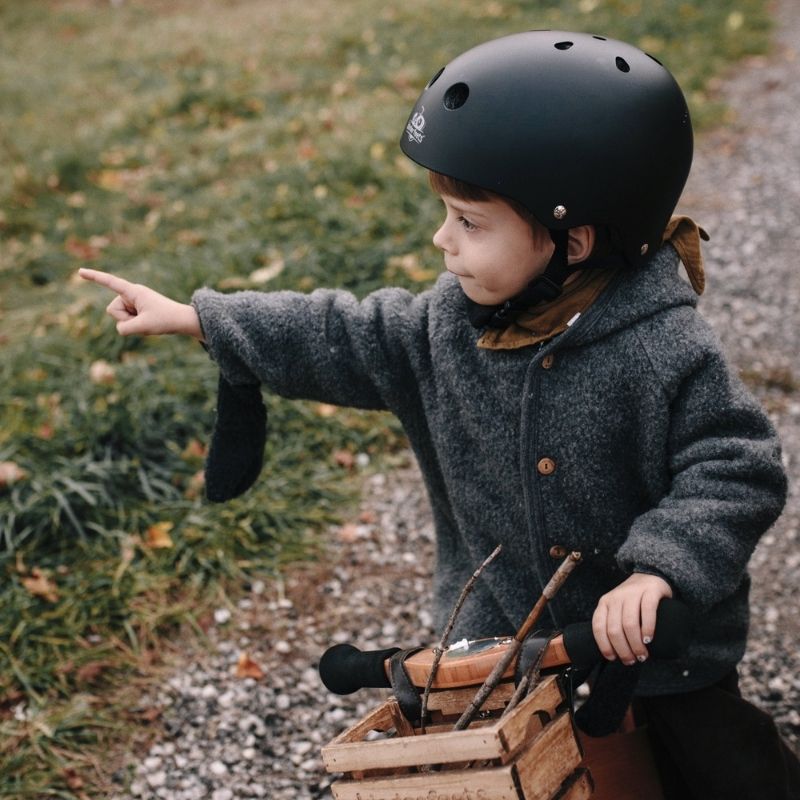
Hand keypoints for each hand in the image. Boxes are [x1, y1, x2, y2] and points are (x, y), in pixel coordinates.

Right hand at [79, 268, 202, 339]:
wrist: (182, 320)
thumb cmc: (165, 320)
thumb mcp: (143, 326)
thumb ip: (124, 329)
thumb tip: (120, 329)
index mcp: (133, 292)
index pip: (110, 282)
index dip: (94, 277)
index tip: (79, 271)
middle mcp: (131, 294)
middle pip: (112, 310)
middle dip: (124, 319)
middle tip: (145, 320)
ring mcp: (133, 302)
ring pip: (119, 318)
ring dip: (131, 323)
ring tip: (148, 321)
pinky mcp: (137, 309)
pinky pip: (127, 322)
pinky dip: (135, 325)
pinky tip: (148, 323)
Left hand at [592, 573, 672, 665]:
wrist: (651, 575)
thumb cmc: (633, 600)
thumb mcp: (618, 609)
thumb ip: (614, 623)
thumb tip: (615, 654)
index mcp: (604, 603)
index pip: (598, 627)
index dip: (604, 645)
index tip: (613, 658)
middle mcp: (616, 597)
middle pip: (614, 629)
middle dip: (622, 650)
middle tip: (632, 661)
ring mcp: (632, 593)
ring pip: (629, 623)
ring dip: (635, 644)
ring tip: (642, 655)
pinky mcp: (650, 591)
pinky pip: (647, 611)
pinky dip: (648, 628)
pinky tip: (649, 639)